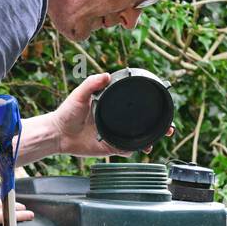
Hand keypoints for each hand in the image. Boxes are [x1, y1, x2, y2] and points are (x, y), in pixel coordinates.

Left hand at [50, 73, 174, 157]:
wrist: (58, 134)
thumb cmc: (67, 113)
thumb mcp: (79, 95)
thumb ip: (91, 84)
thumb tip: (106, 75)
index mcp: (113, 106)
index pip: (136, 105)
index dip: (150, 105)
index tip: (163, 103)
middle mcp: (117, 121)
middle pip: (142, 123)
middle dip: (158, 126)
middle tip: (168, 128)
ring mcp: (115, 134)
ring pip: (138, 138)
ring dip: (150, 140)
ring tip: (156, 141)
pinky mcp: (110, 147)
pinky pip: (126, 150)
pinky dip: (133, 150)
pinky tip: (138, 148)